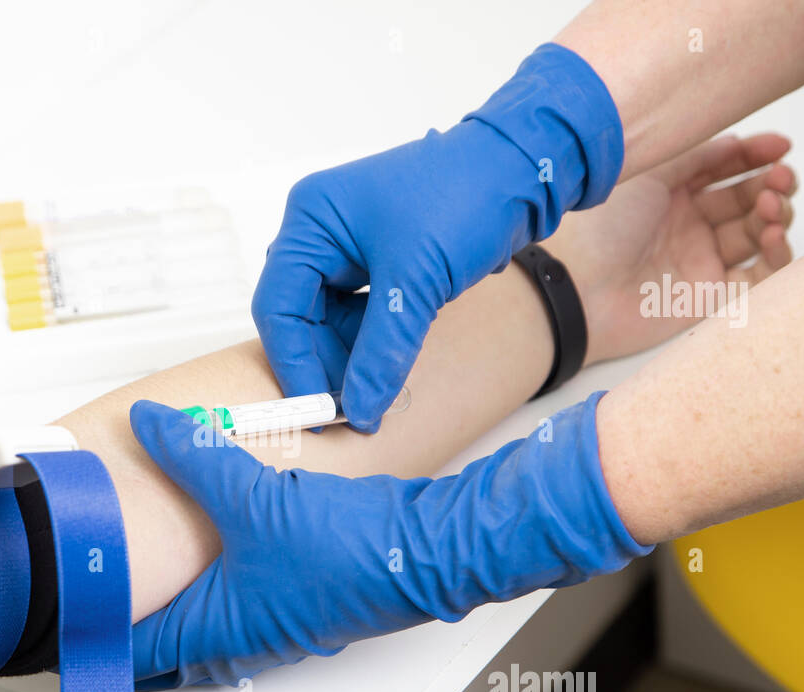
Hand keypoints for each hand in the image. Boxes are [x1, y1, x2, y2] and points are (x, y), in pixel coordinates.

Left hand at [128, 395, 649, 688]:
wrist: (424, 553)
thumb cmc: (347, 547)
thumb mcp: (252, 492)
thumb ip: (193, 455)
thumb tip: (151, 427)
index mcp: (221, 627)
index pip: (137, 652)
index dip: (96, 640)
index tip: (64, 628)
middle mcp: (246, 640)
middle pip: (169, 651)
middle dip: (132, 631)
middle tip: (97, 606)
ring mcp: (278, 631)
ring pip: (208, 635)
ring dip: (178, 616)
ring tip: (149, 588)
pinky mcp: (304, 611)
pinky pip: (243, 615)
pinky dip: (218, 598)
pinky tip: (222, 564)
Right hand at [252, 44, 623, 431]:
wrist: (525, 169)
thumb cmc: (465, 197)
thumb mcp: (417, 282)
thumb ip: (383, 351)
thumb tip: (361, 410)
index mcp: (311, 220)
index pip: (278, 306)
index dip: (294, 363)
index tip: (316, 410)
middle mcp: (320, 231)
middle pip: (299, 316)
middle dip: (323, 364)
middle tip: (348, 410)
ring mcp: (348, 246)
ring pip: (329, 320)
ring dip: (348, 358)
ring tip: (372, 393)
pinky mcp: (379, 260)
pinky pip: (359, 314)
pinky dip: (370, 344)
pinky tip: (386, 368)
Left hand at [543, 133, 795, 364]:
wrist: (578, 289)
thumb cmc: (601, 229)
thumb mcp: (648, 173)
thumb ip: (694, 155)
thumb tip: (738, 142)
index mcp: (667, 193)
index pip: (723, 168)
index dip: (755, 156)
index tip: (781, 146)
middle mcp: (685, 224)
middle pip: (745, 199)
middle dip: (771, 184)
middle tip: (781, 178)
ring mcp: (698, 260)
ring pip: (756, 233)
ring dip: (774, 215)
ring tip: (769, 206)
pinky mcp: (708, 296)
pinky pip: (758, 277)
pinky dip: (777, 256)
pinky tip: (773, 236)